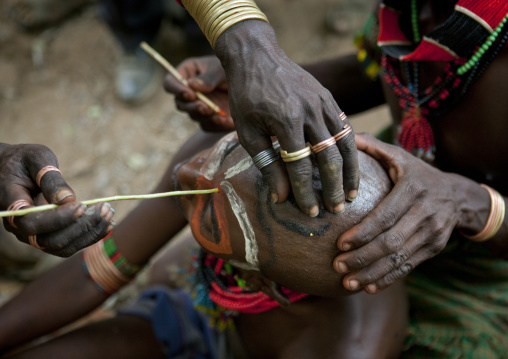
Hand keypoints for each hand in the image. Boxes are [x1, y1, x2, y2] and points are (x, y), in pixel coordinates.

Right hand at [0, 144, 113, 256]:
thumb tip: (67, 199)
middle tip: (104, 208)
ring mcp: (34, 236)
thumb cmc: (23, 160)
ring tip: (108, 213)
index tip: (81, 205)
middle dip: (80, 227)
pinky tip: (108, 223)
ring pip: (62, 247)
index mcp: (10, 206)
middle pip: (49, 241)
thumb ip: (49, 177)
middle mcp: (20, 228)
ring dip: (89, 233)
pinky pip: (69, 244)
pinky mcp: (48, 236)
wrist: (11, 170)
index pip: (32, 223)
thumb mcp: (36, 158)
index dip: (57, 219)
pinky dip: (89, 236)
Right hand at [163, 55, 233, 131]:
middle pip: (180, 104)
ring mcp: (200, 106)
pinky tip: (228, 121)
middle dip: (192, 107)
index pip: (171, 83)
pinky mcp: (210, 118)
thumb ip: (209, 78)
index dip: (176, 90)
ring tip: (218, 114)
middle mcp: (190, 91)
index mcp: (188, 73)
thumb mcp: (222, 70)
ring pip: (194, 116)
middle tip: (206, 107)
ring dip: (205, 116)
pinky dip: (217, 125)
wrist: (251, 85)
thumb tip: (192, 85)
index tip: (190, 94)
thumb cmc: (234, 69)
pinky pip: (208, 126)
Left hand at [215, 21, 358, 215]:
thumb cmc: (246, 96)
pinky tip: (350, 167)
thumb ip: (266, 163)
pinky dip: (351, 150)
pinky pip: (346, 127)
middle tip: (336, 210)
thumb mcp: (247, 131)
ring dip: (350, 172)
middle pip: (328, 157)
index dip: (306, 192)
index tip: (311, 212)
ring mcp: (323, 102)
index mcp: (286, 121)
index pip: (300, 166)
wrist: (256, 56)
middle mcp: (309, 111)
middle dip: (333, 188)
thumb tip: (281, 196)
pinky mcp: (329, 98)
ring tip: (352, 195)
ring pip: (345, 143)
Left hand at [333, 133, 465, 292]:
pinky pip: (409, 267)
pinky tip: (368, 287)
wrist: (458, 196)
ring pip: (399, 259)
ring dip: (372, 273)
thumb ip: (374, 147)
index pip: (386, 215)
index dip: (363, 232)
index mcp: (413, 189)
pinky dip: (388, 279)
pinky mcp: (434, 248)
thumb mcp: (401, 157)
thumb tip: (345, 136)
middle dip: (362, 257)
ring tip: (347, 283)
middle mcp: (426, 213)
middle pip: (391, 242)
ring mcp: (432, 234)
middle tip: (337, 265)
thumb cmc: (419, 175)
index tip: (340, 243)